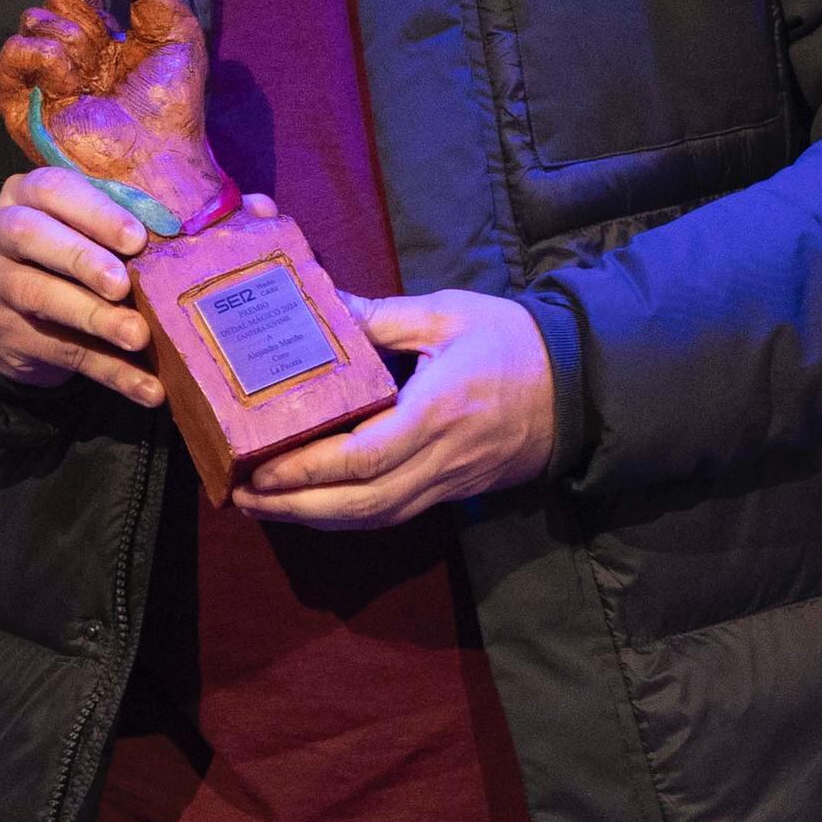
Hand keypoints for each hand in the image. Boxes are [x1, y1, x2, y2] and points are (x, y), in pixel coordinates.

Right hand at [0, 0, 238, 235]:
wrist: (158, 159)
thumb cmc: (173, 104)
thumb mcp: (176, 28)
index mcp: (105, 35)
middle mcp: (72, 52)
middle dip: (77, 2)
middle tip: (101, 28)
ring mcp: (46, 76)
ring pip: (35, 19)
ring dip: (68, 36)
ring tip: (91, 70)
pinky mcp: (24, 102)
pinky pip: (14, 52)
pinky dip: (40, 55)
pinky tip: (66, 75)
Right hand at [0, 169, 191, 407]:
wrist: (24, 316)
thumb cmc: (84, 254)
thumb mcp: (109, 229)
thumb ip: (169, 216)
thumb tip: (257, 207)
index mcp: (31, 193)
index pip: (53, 188)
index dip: (94, 211)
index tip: (137, 238)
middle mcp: (3, 231)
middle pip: (31, 235)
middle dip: (80, 258)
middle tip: (123, 284)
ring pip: (38, 295)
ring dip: (93, 317)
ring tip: (138, 336)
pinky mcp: (5, 334)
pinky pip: (60, 352)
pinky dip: (109, 371)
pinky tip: (148, 388)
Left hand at [234, 289, 559, 530]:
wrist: (581, 388)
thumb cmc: (515, 343)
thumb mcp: (449, 315)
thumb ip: (381, 317)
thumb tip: (321, 302)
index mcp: (437, 411)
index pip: (363, 457)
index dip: (307, 470)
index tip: (259, 468)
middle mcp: (440, 458)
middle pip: (361, 503)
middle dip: (295, 507)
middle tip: (240, 496)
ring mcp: (448, 481)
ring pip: (375, 517)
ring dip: (314, 519)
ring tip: (262, 506)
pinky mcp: (453, 491)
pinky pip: (394, 514)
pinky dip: (347, 517)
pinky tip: (311, 507)